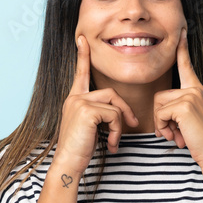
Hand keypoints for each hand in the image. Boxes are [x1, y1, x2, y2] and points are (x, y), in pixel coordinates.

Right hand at [54, 34, 139, 174]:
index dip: (83, 55)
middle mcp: (75, 97)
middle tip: (134, 125)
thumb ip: (99, 114)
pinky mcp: (86, 110)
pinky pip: (114, 114)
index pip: (81, 73)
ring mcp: (79, 102)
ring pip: (114, 105)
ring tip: (115, 142)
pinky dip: (117, 131)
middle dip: (125, 110)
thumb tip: (119, 113)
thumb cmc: (80, 149)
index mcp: (74, 99)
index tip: (82, 39)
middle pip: (111, 93)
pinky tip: (111, 144)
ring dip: (120, 125)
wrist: (68, 164)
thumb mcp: (90, 128)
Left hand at [153, 28, 202, 169]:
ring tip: (178, 135)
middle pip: (159, 96)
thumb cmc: (200, 141)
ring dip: (162, 125)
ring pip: (158, 106)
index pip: (186, 66)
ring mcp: (191, 95)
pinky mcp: (184, 105)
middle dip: (161, 118)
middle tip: (175, 133)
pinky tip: (178, 136)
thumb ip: (176, 111)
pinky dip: (164, 128)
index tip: (182, 29)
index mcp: (197, 90)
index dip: (182, 48)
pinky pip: (160, 114)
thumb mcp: (187, 121)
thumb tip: (160, 116)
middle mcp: (195, 89)